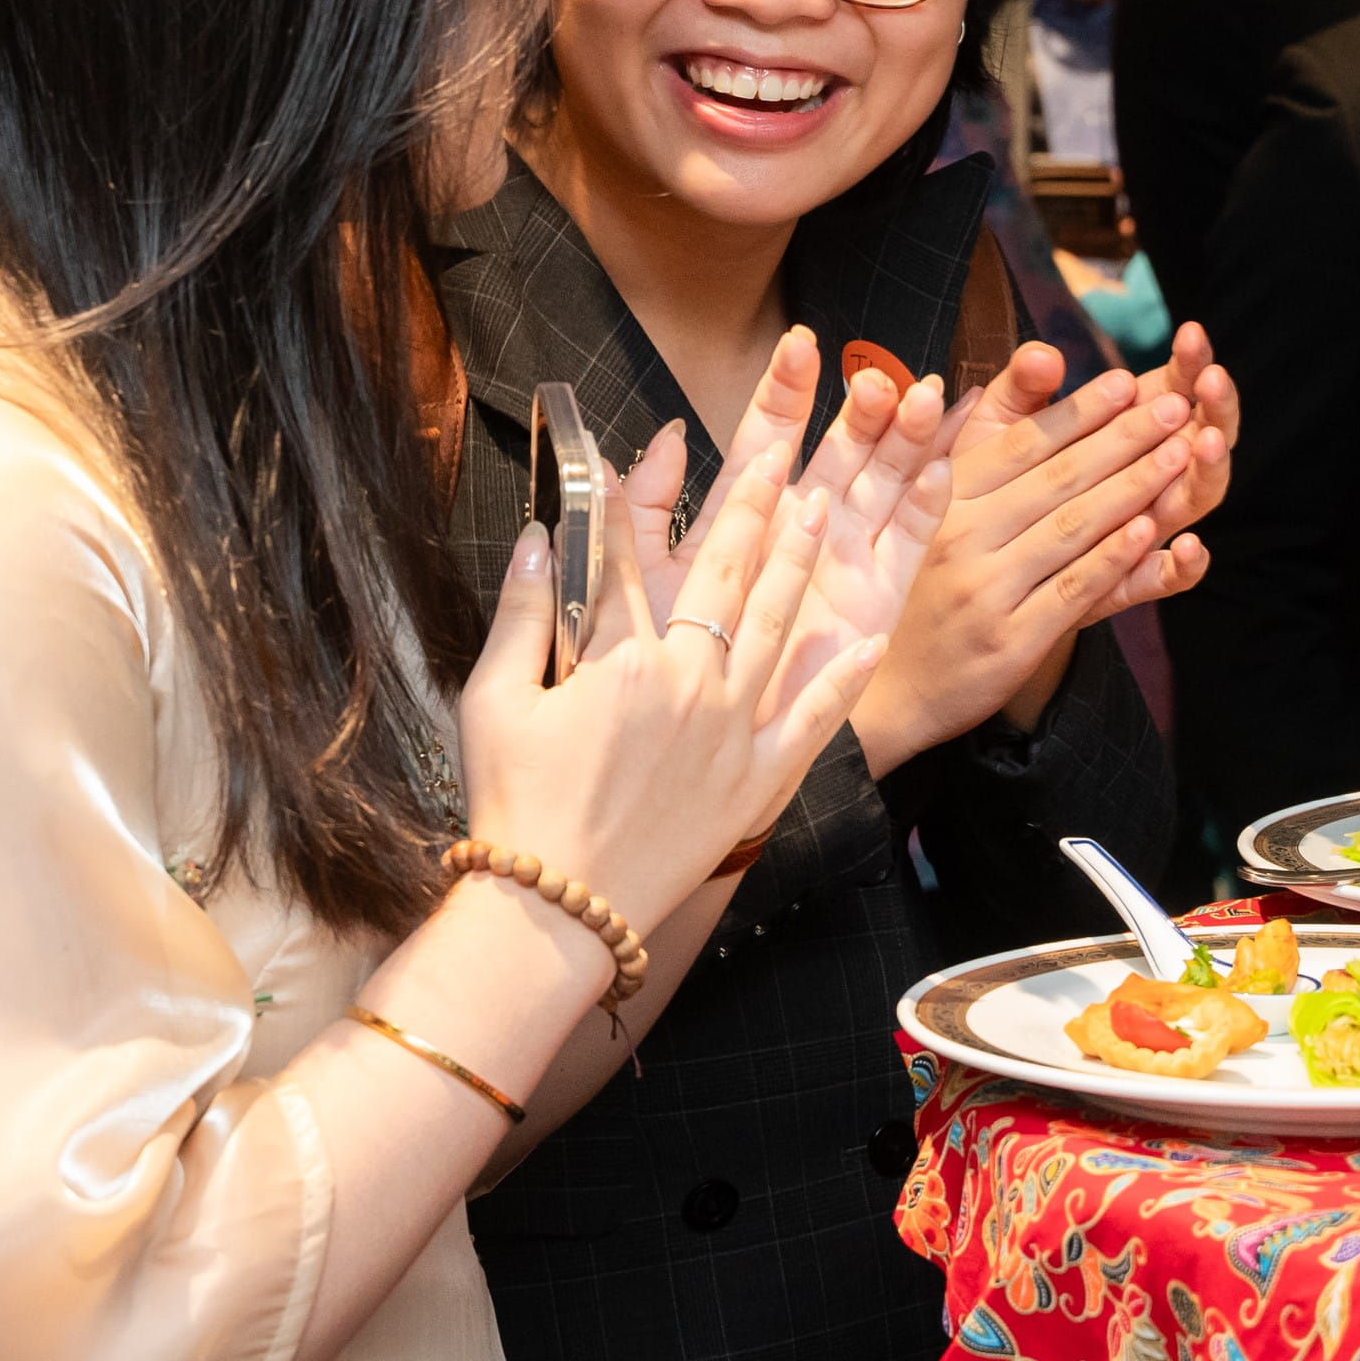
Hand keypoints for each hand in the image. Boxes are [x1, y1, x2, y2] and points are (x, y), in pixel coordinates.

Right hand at [453, 441, 884, 933]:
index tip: (649, 450)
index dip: (633, 498)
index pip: (627, 557)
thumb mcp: (493, 700)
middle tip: (778, 457)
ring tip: (823, 511)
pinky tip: (866, 643)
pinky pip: (812, 720)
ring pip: (774, 625)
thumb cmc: (515, 806)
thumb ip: (521, 611)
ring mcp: (731, 729)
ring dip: (800, 564)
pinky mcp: (756, 779)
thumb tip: (537, 536)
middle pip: (724, 573)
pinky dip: (842, 681)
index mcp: (621, 658)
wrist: (558, 910)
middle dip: (752, 506)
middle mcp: (688, 680)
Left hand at [620, 332, 954, 780]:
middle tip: (874, 375)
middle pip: (837, 451)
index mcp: (741, 520)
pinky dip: (928, 508)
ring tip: (918, 399)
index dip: (785, 393)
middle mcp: (800, 531)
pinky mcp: (876, 603)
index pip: (768, 438)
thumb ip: (640, 515)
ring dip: (902, 441)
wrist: (690, 760)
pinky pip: (909, 548)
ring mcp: (843, 563)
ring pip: (881, 485)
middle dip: (858, 409)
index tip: (800, 347)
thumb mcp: (634, 589)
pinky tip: (942, 469)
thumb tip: (663, 440)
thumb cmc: (648, 683)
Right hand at [848, 354, 1200, 771]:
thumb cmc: (911, 591)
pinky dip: (1115, 556)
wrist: (887, 692)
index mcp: (940, 500)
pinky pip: (1074, 588)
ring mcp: (986, 591)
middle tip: (1172, 406)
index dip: (1078, 410)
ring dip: (1134, 485)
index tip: (1126, 381)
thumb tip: (985, 386)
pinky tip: (1152, 528)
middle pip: (1057, 478)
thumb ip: (964, 447)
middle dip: (1123, 437)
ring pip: (1074, 526)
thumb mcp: (919, 514)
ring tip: (1180, 452)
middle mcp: (960, 539)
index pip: (1022, 444)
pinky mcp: (1011, 640)